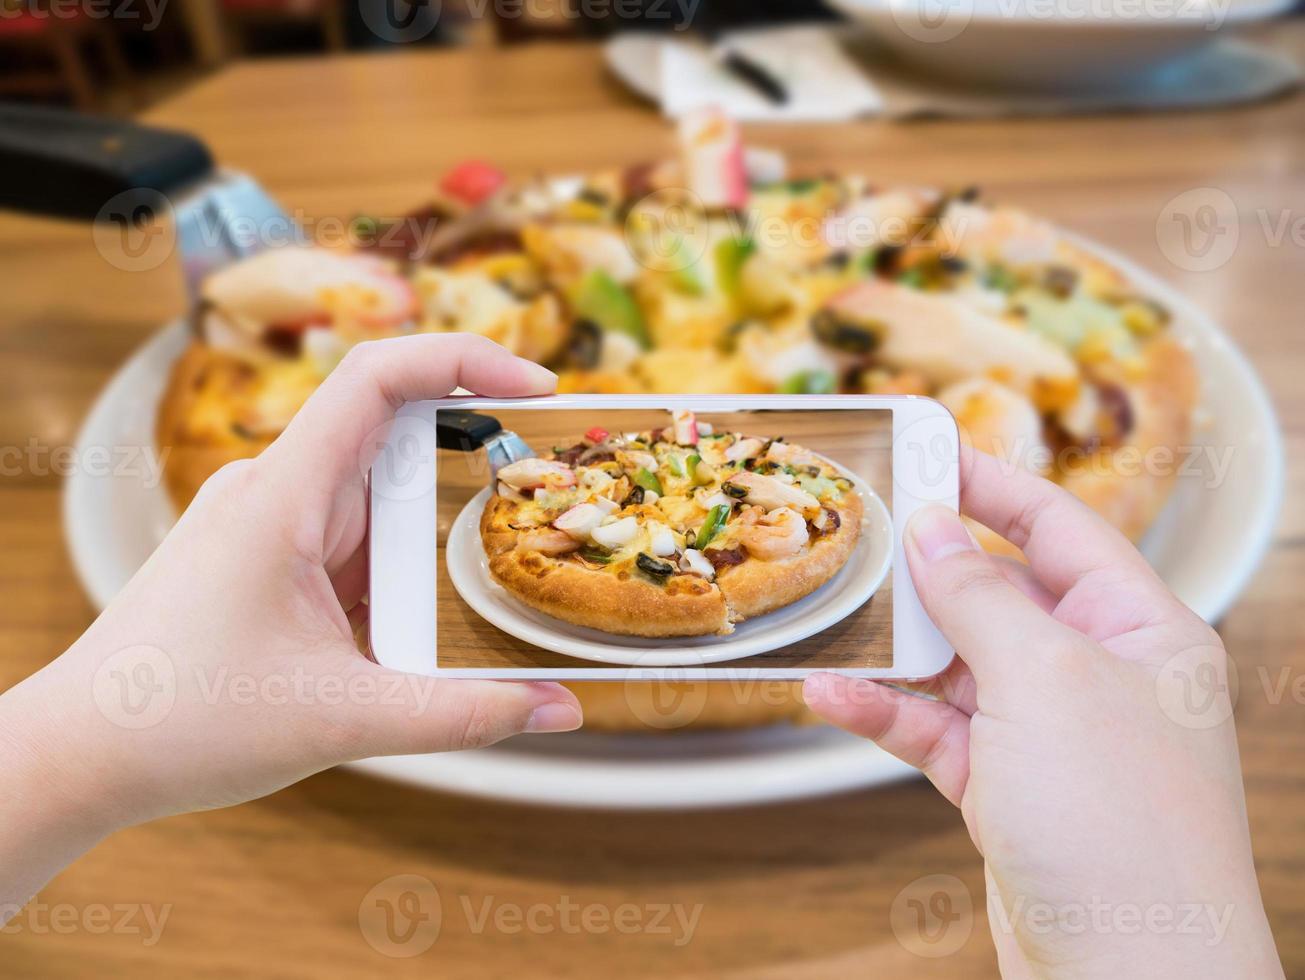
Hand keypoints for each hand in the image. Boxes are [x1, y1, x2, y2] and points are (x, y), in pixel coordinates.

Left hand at [0, 335, 582, 910]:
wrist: (80, 756)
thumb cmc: (182, 724)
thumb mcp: (343, 721)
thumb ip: (461, 715)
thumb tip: (563, 709)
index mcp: (281, 496)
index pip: (377, 378)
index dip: (464, 359)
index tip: (539, 385)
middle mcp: (274, 491)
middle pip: (395, 440)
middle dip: (472, 468)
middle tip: (541, 500)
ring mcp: (268, 523)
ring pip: (378, 501)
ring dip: (431, 539)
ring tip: (477, 589)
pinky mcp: (268, 558)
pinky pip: (353, 542)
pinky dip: (398, 573)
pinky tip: (412, 627)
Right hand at [803, 448, 1281, 977]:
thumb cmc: (1119, 824)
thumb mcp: (1043, 682)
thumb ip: (978, 597)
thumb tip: (929, 527)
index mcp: (1141, 629)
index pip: (1058, 528)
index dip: (989, 485)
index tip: (922, 452)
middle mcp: (1099, 675)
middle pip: (1000, 593)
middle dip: (927, 570)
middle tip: (856, 531)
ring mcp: (1051, 735)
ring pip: (957, 664)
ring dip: (892, 648)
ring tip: (829, 617)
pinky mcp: (1007, 789)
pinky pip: (935, 730)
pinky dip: (884, 712)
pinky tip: (830, 696)